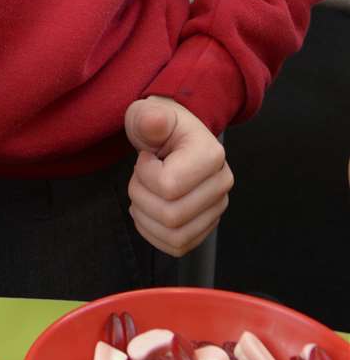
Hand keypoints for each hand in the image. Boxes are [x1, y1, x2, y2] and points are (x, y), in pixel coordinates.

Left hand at [124, 96, 232, 257]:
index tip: (145, 158)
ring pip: (175, 236)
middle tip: (139, 177)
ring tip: (143, 193)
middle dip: (141, 197)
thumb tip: (155, 121)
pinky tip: (147, 211)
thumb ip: (148, 118)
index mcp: (211, 155)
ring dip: (146, 218)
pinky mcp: (205, 225)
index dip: (144, 175)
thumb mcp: (148, 114)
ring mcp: (216, 208)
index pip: (169, 186)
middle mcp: (220, 184)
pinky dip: (154, 234)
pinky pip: (178, 246)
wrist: (173, 137)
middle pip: (172, 216)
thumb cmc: (160, 126)